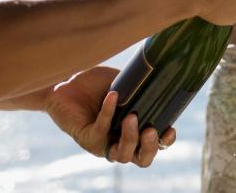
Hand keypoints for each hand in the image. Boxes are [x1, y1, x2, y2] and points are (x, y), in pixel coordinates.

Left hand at [45, 66, 176, 165]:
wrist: (65, 82)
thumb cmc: (96, 84)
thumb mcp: (124, 82)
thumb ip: (140, 85)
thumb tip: (160, 75)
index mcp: (134, 131)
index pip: (155, 146)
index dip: (165, 142)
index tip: (170, 128)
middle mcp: (119, 142)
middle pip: (142, 160)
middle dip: (149, 148)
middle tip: (150, 129)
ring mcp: (103, 143)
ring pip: (121, 156)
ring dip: (130, 138)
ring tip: (131, 116)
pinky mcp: (86, 137)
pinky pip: (101, 131)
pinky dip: (108, 113)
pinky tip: (112, 95)